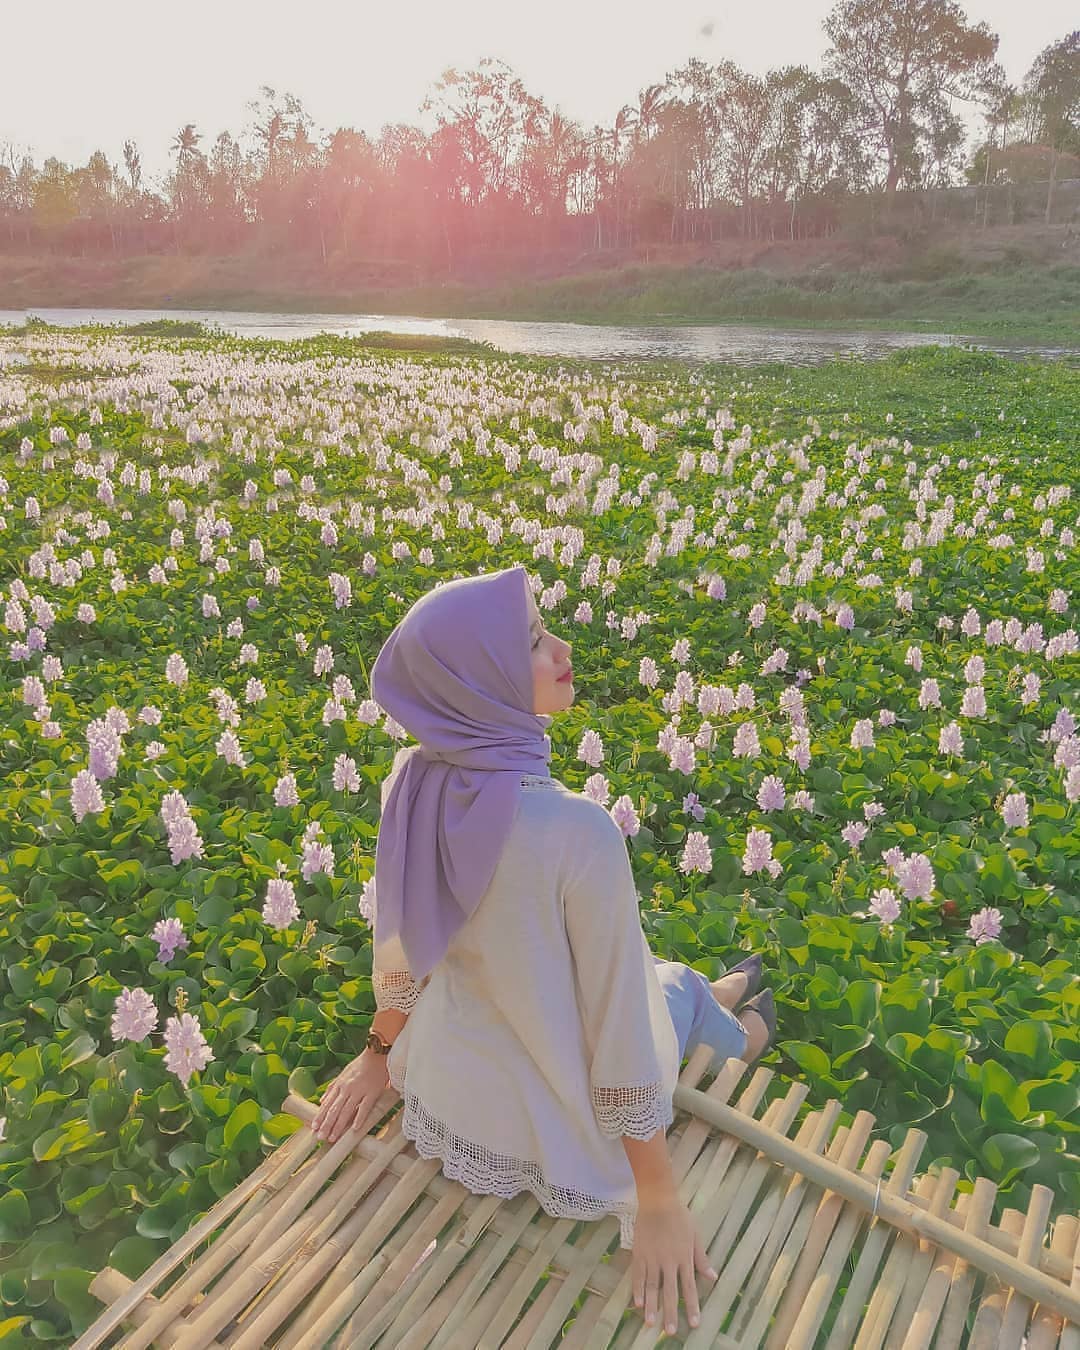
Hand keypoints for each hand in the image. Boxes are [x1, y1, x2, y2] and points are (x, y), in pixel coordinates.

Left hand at [311, 1048, 390, 1142]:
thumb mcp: (343, 1073)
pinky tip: (355, 1129)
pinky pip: (364, 1107)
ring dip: (338, 1126)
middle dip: (326, 1125)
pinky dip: (359, 1118)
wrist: (377, 1054)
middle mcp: (347, 1089)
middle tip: (321, 1137)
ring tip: (333, 1137)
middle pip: (334, 1110)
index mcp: (340, 1084)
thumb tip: (322, 1100)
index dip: (320, 1117)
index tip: (314, 1128)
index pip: (327, 1104)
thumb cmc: (361, 1064)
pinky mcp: (372, 1092)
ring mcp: (359, 1091)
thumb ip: (332, 1087)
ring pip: (346, 1111)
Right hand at [630, 1195, 716, 1336]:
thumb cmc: (679, 1216)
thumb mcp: (695, 1235)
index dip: (691, 1306)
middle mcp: (668, 1261)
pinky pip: (637, 1274)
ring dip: (651, 1305)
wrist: (658, 1199)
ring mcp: (652, 1258)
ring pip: (651, 1286)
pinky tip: (637, 1303)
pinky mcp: (639, 1253)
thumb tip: (712, 1277)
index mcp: (684, 1258)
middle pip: (670, 1291)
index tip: (694, 1323)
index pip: (689, 1287)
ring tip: (650, 1323)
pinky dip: (636, 1289)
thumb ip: (701, 1258)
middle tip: (669, 1331)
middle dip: (670, 1312)